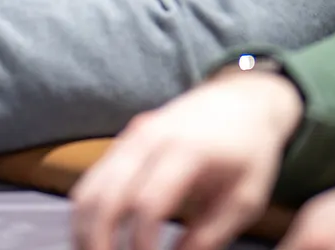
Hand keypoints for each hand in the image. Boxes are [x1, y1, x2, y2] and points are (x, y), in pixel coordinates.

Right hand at [70, 67, 303, 249]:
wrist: (242, 98)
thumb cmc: (250, 150)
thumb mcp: (246, 197)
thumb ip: (212, 233)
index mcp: (187, 151)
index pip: (148, 204)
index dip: (141, 243)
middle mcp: (150, 137)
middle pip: (106, 195)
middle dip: (98, 240)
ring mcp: (132, 136)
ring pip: (89, 187)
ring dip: (84, 228)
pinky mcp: (124, 139)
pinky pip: (93, 178)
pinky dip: (88, 212)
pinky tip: (97, 236)